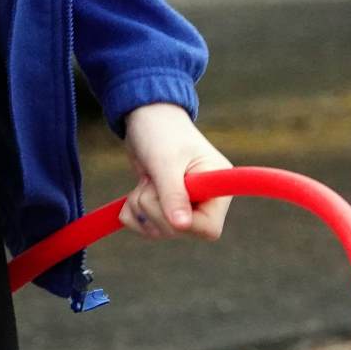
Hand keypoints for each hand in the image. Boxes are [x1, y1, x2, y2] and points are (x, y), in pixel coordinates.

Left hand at [116, 103, 233, 242]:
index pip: (209, 228)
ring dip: (142, 210)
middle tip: (149, 182)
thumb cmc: (161, 131)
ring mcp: (184, 205)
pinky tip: (133, 195)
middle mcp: (205, 200)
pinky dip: (135, 216)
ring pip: (161, 231)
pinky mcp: (165, 207)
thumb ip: (173, 194)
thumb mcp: (165, 162)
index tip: (166, 202)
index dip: (184, 224)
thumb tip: (181, 226)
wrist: (144, 117)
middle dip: (155, 210)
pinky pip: (148, 228)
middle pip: (180, 231)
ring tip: (144, 183)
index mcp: (217, 186)